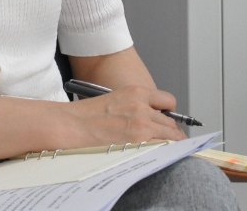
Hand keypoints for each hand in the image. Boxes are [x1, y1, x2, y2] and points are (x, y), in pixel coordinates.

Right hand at [64, 85, 187, 145]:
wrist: (73, 124)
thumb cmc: (89, 115)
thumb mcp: (116, 100)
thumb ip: (136, 106)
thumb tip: (153, 119)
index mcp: (136, 92)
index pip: (168, 101)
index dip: (168, 113)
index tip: (165, 121)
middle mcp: (142, 106)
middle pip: (172, 122)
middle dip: (169, 132)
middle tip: (162, 140)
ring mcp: (143, 124)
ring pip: (172, 136)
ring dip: (168, 143)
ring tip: (159, 149)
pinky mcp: (140, 141)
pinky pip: (164, 147)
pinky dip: (163, 152)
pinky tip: (154, 154)